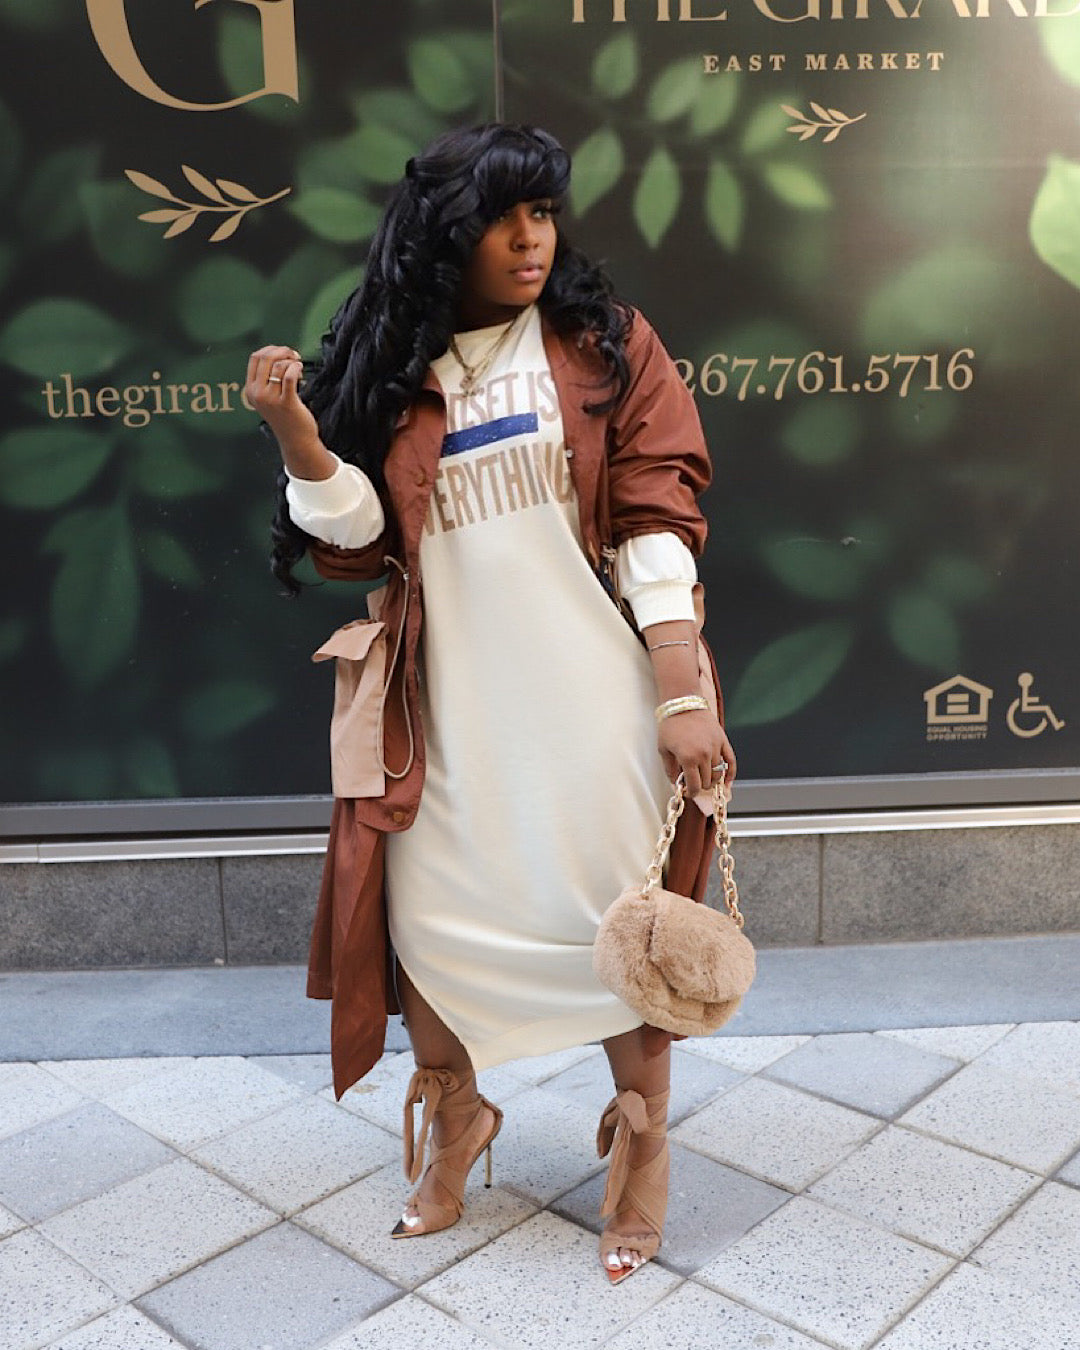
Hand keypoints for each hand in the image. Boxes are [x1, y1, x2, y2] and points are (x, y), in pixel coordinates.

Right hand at [244, 344, 319, 458]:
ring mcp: (270, 399)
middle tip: (293, 356)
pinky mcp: (286, 402)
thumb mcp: (268, 397)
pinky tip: (300, 370)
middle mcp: (257, 394)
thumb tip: (278, 353)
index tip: (283, 353)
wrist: (296, 439)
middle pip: (266, 358)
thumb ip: (267, 379)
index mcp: (250, 390)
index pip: (255, 358)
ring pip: (279, 365)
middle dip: (282, 351)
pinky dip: (296, 367)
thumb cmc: (286, 416)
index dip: (271, 349)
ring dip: (292, 362)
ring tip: (298, 368)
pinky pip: (290, 375)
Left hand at [657, 708, 735, 798]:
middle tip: (693, 782)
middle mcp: (704, 755)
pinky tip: (727, 782)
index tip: (688, 792)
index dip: (690, 793)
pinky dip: (730, 774)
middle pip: (706, 782)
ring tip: (704, 779)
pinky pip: (731, 761)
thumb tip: (676, 784)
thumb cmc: (671, 725)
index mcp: (688, 758)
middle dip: (699, 786)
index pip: (694, 785)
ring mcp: (715, 747)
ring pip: (717, 774)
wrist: (683, 704)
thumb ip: (670, 769)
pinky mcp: (722, 740)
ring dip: (711, 780)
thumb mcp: (663, 749)